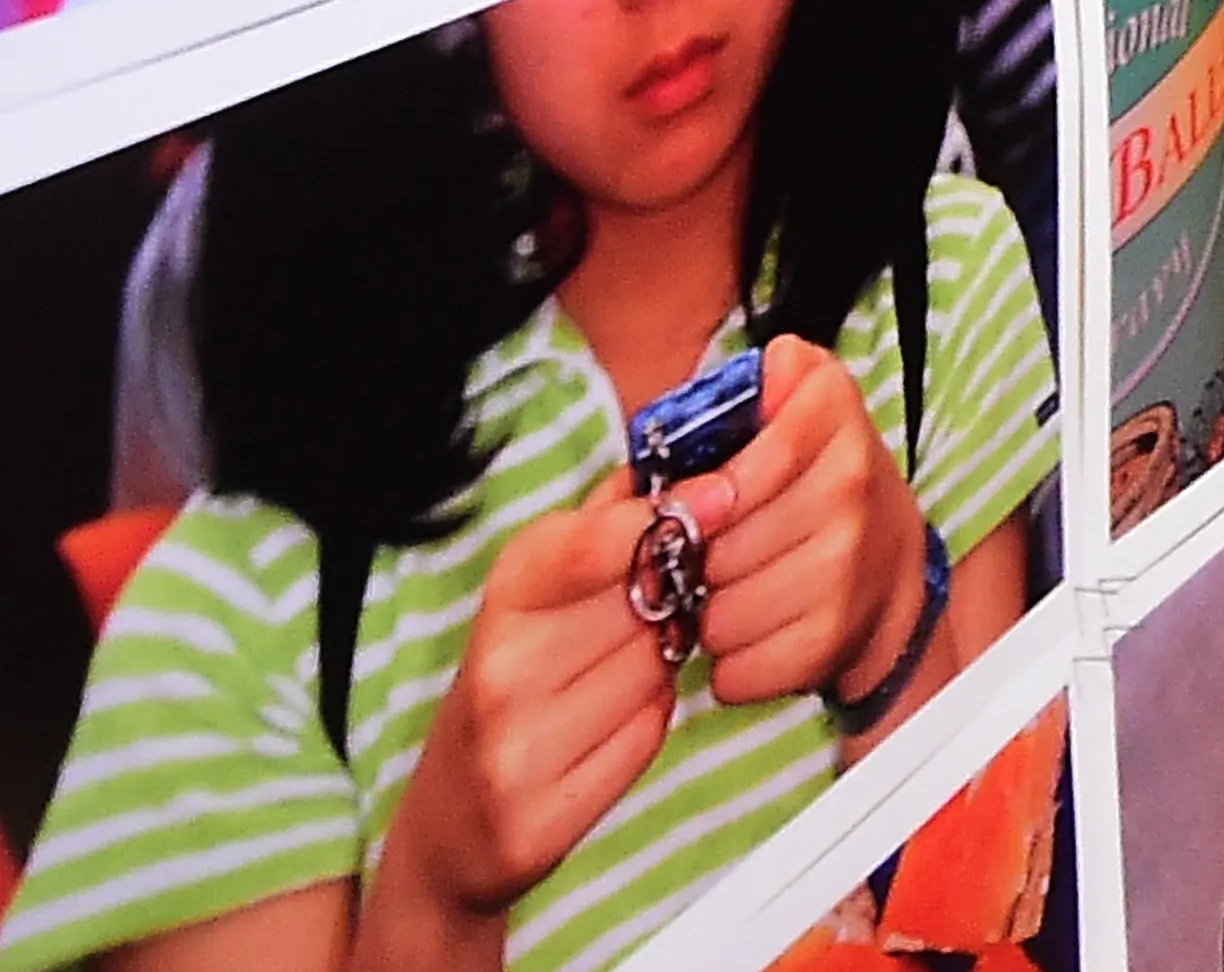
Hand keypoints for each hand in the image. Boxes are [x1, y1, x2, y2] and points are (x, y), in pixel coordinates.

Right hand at [381, 475, 675, 922]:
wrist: (447, 822)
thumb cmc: (512, 680)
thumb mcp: (536, 593)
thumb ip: (599, 526)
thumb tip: (670, 455)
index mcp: (498, 600)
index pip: (583, 545)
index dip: (661, 516)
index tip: (721, 493)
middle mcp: (499, 673)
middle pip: (644, 609)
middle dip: (667, 601)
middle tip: (652, 606)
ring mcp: (515, 751)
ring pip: (654, 673)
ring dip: (658, 664)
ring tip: (616, 669)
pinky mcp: (539, 819)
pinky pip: (647, 737)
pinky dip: (646, 722)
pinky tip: (608, 724)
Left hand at [677, 336, 924, 707]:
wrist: (888, 557)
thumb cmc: (806, 480)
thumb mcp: (782, 409)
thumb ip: (745, 392)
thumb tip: (742, 391)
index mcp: (831, 406)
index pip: (741, 462)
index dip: (705, 493)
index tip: (697, 505)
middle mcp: (851, 479)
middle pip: (718, 546)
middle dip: (694, 560)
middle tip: (709, 554)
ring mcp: (848, 561)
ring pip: (721, 613)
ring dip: (706, 615)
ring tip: (728, 593)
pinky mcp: (835, 635)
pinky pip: (739, 668)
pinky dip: (730, 665)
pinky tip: (749, 635)